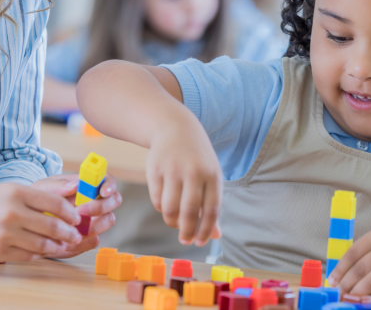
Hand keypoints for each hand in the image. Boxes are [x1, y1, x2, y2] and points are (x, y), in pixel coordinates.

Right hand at [0, 183, 82, 263]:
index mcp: (15, 192)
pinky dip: (37, 254)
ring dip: (56, 247)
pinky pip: (26, 256)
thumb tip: (68, 198)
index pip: (54, 204)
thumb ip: (35, 196)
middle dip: (69, 234)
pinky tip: (40, 251)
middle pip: (52, 226)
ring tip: (61, 246)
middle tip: (75, 236)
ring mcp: (3, 234)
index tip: (77, 219)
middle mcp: (10, 212)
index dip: (70, 214)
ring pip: (42, 244)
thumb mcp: (5, 190)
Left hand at [31, 174, 121, 258]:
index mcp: (88, 185)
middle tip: (81, 211)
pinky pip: (95, 240)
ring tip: (71, 227)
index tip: (102, 192)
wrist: (31, 224)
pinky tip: (66, 240)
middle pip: (115, 200)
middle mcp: (96, 201)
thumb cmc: (39, 201)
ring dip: (93, 224)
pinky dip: (82, 241)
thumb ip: (56, 186)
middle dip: (101, 206)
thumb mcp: (42, 189)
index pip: (107, 180)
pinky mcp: (89, 238)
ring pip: (108, 221)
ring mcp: (95, 219)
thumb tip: (74, 185)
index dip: (110, 185)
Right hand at [146, 122, 222, 246]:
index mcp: (212, 175)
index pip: (211, 210)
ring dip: (172, 222)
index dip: (206, 230)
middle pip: (189, 212)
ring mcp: (173, 170)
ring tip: (175, 223)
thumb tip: (215, 236)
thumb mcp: (211, 176)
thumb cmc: (198, 159)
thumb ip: (212, 205)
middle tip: (185, 240)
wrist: (175, 128)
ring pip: (170, 208)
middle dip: (187, 231)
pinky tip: (166, 205)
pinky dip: (162, 208)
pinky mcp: (155, 170)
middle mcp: (193, 172)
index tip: (200, 242)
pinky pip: (157, 199)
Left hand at [327, 227, 370, 302]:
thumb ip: (367, 254)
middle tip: (338, 293)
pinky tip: (366, 302)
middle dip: (346, 284)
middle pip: (361, 269)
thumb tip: (341, 275)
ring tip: (348, 298)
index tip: (331, 281)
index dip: (340, 269)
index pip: (353, 253)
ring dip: (357, 293)